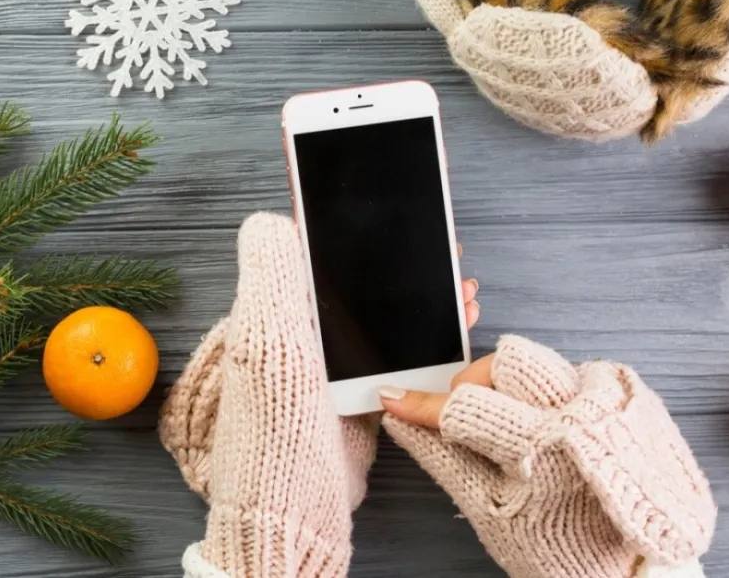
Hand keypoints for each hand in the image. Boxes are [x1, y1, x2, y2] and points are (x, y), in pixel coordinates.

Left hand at [161, 237, 479, 508]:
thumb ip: (271, 276)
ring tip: (462, 290)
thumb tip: (270, 219)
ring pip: (381, 319)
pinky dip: (426, 341)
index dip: (354, 234)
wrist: (296, 512)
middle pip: (355, 285)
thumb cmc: (276, 430)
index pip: (313, 257)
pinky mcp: (354, 399)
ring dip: (422, 301)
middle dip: (401, 266)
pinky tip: (454, 333)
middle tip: (445, 254)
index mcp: (272, 315)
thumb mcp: (266, 341)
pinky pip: (394, 357)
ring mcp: (328, 370)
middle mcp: (297, 338)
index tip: (397, 216)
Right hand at [381, 336, 716, 577]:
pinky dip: (547, 393)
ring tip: (514, 429)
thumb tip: (405, 425)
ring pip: (540, 362)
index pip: (466, 405)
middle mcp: (581, 412)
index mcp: (544, 446)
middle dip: (477, 382)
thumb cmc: (564, 547)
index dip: (424, 403)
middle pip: (508, 361)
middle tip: (471, 416)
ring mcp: (608, 401)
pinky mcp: (624, 398)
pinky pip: (571, 372)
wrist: (634, 566)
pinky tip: (547, 429)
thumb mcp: (492, 512)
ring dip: (513, 387)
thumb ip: (445, 460)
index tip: (398, 399)